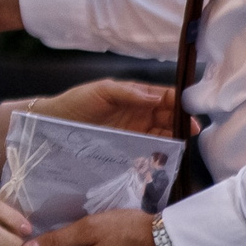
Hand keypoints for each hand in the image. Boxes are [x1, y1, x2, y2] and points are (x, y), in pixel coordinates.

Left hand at [32, 78, 182, 140]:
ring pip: (163, 132)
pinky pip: (150, 148)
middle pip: (168, 115)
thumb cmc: (75, 102)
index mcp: (134, 95)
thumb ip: (127, 92)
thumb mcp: (100, 91)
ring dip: (175, 137)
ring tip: (183, 143)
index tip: (191, 109)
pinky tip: (167, 155)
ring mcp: (135, 131)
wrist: (53, 125)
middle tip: (193, 130)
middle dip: (182, 121)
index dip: (178, 101)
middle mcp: (139, 112)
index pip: (163, 96)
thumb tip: (155, 97)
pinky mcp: (128, 147)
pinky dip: (161, 150)